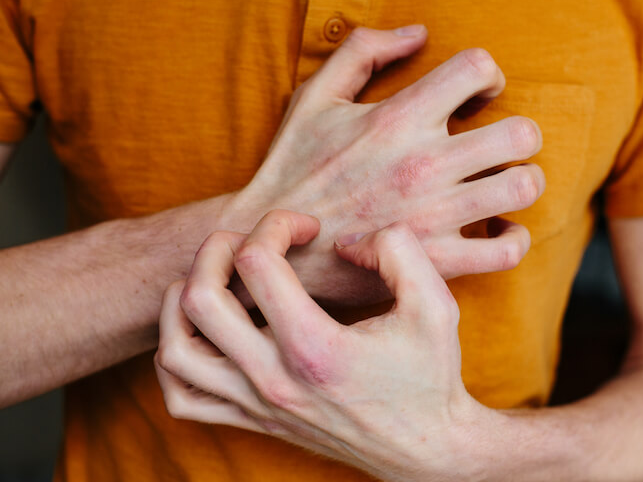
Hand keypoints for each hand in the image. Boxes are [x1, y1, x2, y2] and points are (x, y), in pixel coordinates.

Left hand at [155, 210, 482, 480]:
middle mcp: (275, 379)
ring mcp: (257, 405)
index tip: (307, 228)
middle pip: (201, 298)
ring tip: (215, 278)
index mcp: (315, 347)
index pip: (256, 262)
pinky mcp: (253, 421)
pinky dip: (175, 357)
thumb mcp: (436, 305)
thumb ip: (397, 252)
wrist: (425, 449)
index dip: (276, 224)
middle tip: (250, 241)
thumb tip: (344, 242)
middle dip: (217, 248)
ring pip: (175, 351)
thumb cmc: (430, 376)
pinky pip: (182, 397)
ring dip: (182, 301)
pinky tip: (205, 332)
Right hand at [227, 26, 543, 305]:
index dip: (488, 76)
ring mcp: (432, 215)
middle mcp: (422, 164)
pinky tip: (501, 228)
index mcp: (398, 118)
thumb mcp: (314, 96)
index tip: (478, 93)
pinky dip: (516, 238)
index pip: (477, 69)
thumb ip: (363, 51)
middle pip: (520, 133)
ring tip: (503, 182)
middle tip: (500, 143)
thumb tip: (418, 35)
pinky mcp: (433, 261)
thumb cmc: (292, 167)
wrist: (267, 241)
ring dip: (523, 180)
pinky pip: (506, 251)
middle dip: (519, 132)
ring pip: (523, 188)